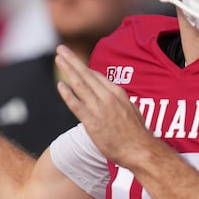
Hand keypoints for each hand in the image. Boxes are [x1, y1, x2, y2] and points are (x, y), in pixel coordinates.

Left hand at [55, 45, 154, 167]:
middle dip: (72, 60)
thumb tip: (113, 94)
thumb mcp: (131, 109)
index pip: (96, 75)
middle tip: (61, 49)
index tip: (73, 59)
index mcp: (117, 93)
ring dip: (68, 70)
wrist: (139, 150)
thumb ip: (120, 100)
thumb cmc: (136, 133)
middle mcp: (107, 97)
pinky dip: (68, 94)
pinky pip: (77, 105)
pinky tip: (60, 85)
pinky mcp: (92, 122)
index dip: (83, 66)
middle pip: (86, 74)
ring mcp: (99, 108)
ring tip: (59, 59)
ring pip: (80, 85)